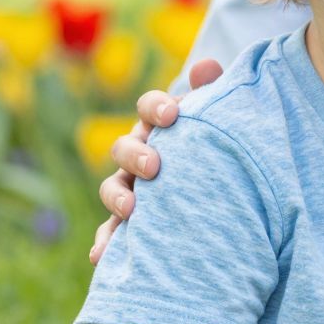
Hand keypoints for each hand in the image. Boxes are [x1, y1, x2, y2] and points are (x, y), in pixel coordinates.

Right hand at [87, 59, 223, 263]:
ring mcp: (132, 188)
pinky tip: (100, 257)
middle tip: (155, 166)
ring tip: (131, 210)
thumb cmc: (220, 145)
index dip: (156, 108)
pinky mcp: (130, 223)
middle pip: (124, 148)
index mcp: (159, 125)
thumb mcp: (222, 119)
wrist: (223, 191)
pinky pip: (112, 232)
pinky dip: (105, 243)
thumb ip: (215, 92)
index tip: (173, 115)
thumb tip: (206, 66)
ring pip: (113, 189)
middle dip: (135, 154)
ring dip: (118, 198)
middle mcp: (140, 154)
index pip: (148, 108)